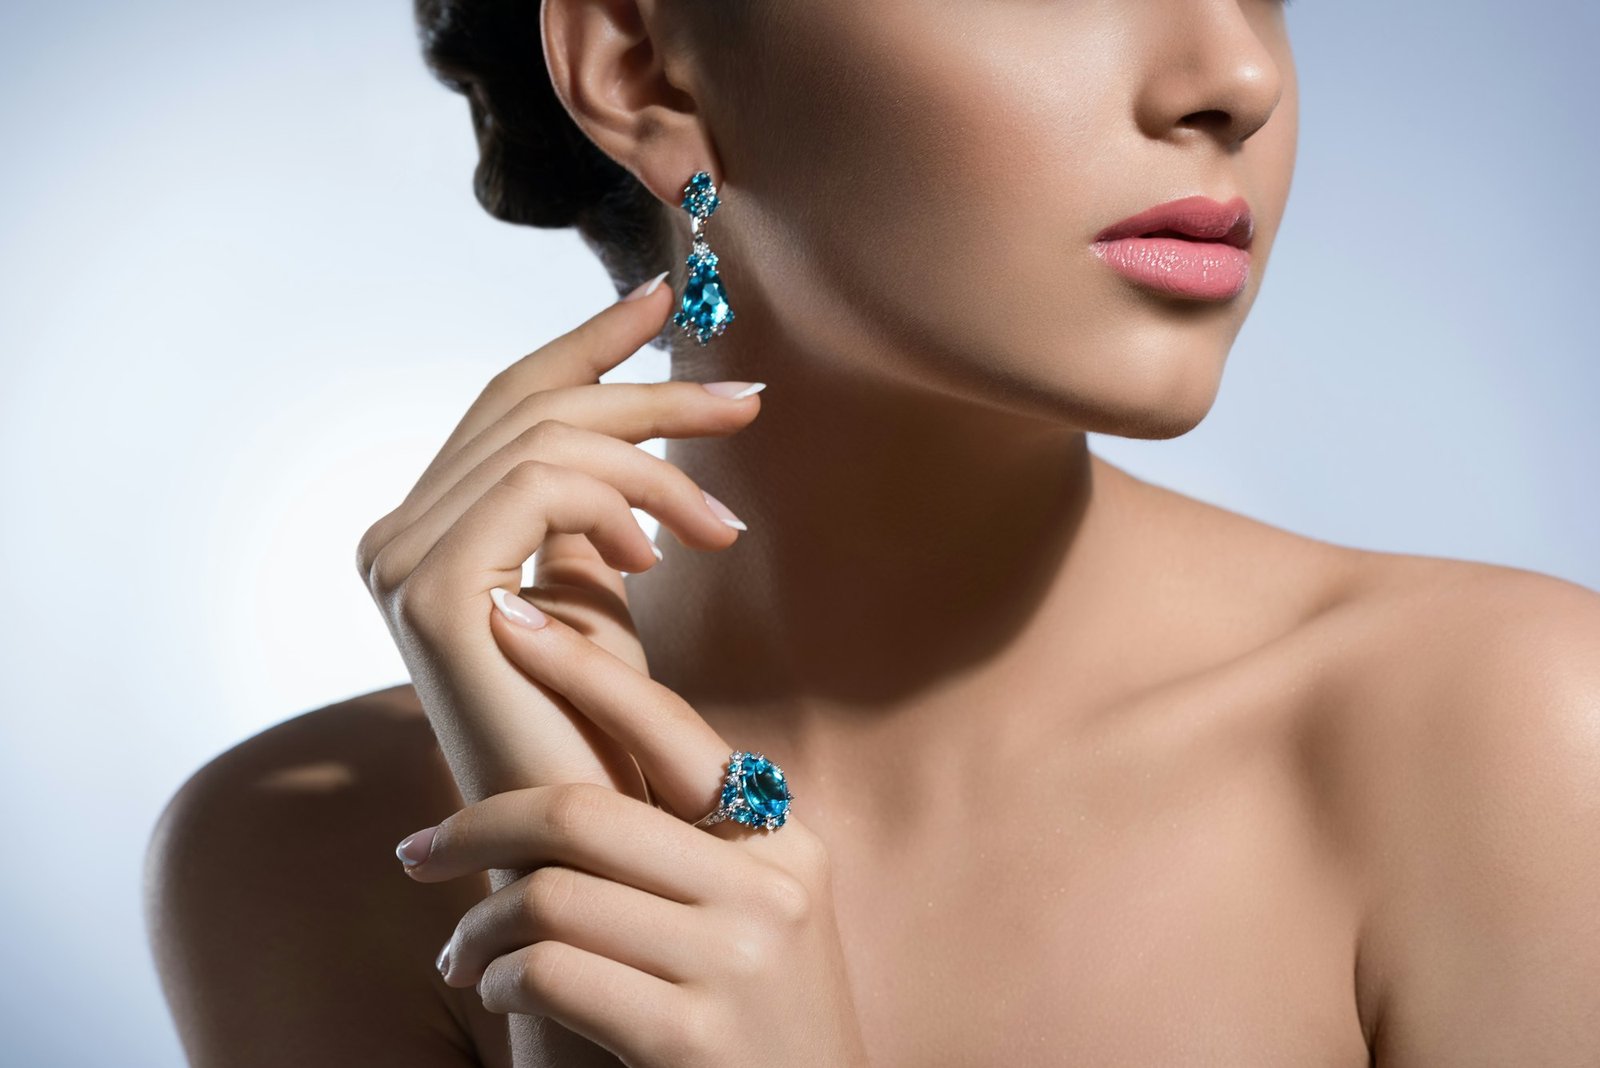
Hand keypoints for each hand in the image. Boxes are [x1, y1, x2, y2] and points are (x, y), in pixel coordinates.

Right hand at [354, 277, 761, 802]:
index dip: (585, 340)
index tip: (666, 296)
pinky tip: (662, 556)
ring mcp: (401, 560)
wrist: (582, 838)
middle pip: (531, 406)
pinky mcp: (431, 592)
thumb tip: (627, 430)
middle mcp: (395, 534)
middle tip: (747, 405)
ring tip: (717, 531)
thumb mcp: (594, 593)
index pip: (506, 401)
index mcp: (427, 526)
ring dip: (656, 468)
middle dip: (650, 392)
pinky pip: (539, 489)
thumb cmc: (593, 724)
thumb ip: (588, 510)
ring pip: (547, 442)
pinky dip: (617, 504)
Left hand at [395, 601, 870, 1067]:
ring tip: (462, 953)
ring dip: (480, 925)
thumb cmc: (757, 1020)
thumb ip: (691, 843)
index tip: (509, 622)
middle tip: (418, 850)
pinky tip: (500, 992)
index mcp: (786, 841)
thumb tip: (576, 775)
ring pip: (552, 894)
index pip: (672, 727)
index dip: (583, 668)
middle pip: (585, 812)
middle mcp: (770, 888)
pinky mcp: (689, 1036)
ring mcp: (737, 961)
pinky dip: (501, 977)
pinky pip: (550, 971)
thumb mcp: (756, 913)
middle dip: (477, 825)